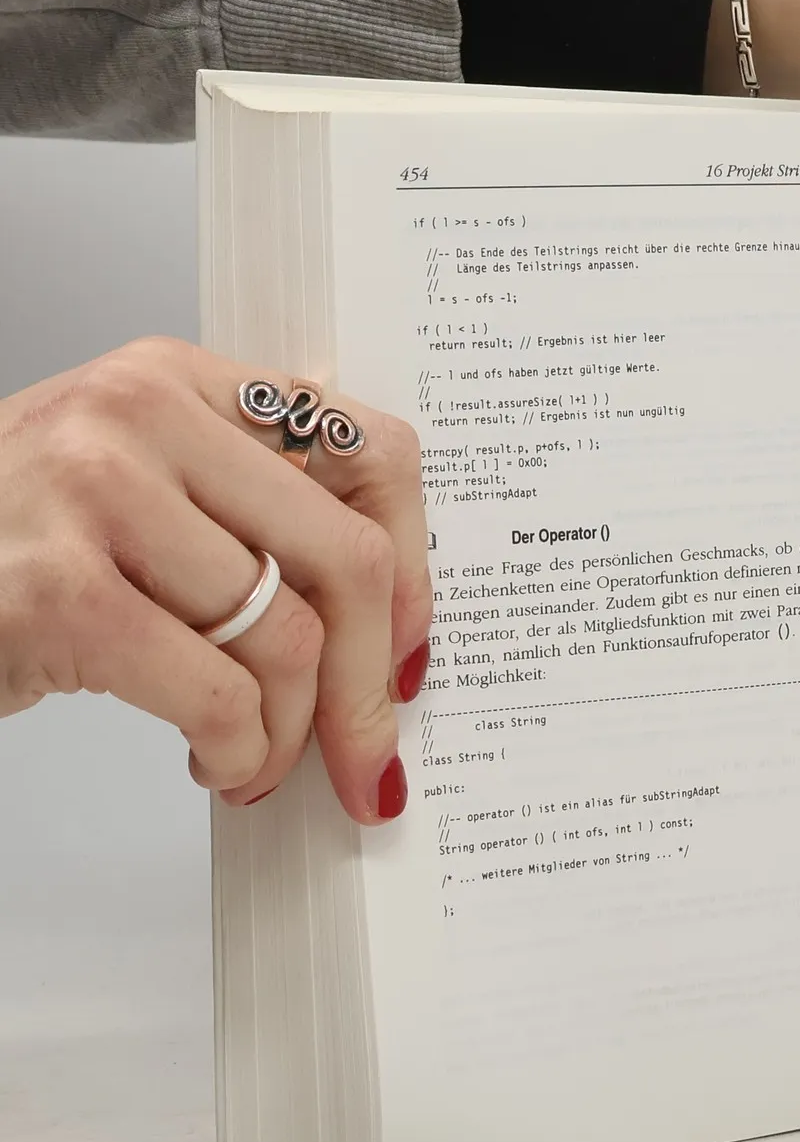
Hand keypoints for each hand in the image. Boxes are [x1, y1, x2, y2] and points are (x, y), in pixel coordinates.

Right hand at [0, 338, 430, 822]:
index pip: (368, 451)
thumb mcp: (126, 484)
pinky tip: (215, 761)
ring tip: (258, 757)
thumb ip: (239, 502)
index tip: (412, 650)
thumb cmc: (2, 546)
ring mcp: (95, 492)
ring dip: (289, 730)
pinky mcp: (59, 589)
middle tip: (367, 754)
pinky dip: (238, 750)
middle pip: (347, 557)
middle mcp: (142, 415)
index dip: (416, 566)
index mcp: (178, 380)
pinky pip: (218, 692)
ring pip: (288, 636)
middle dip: (374, 681)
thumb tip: (391, 602)